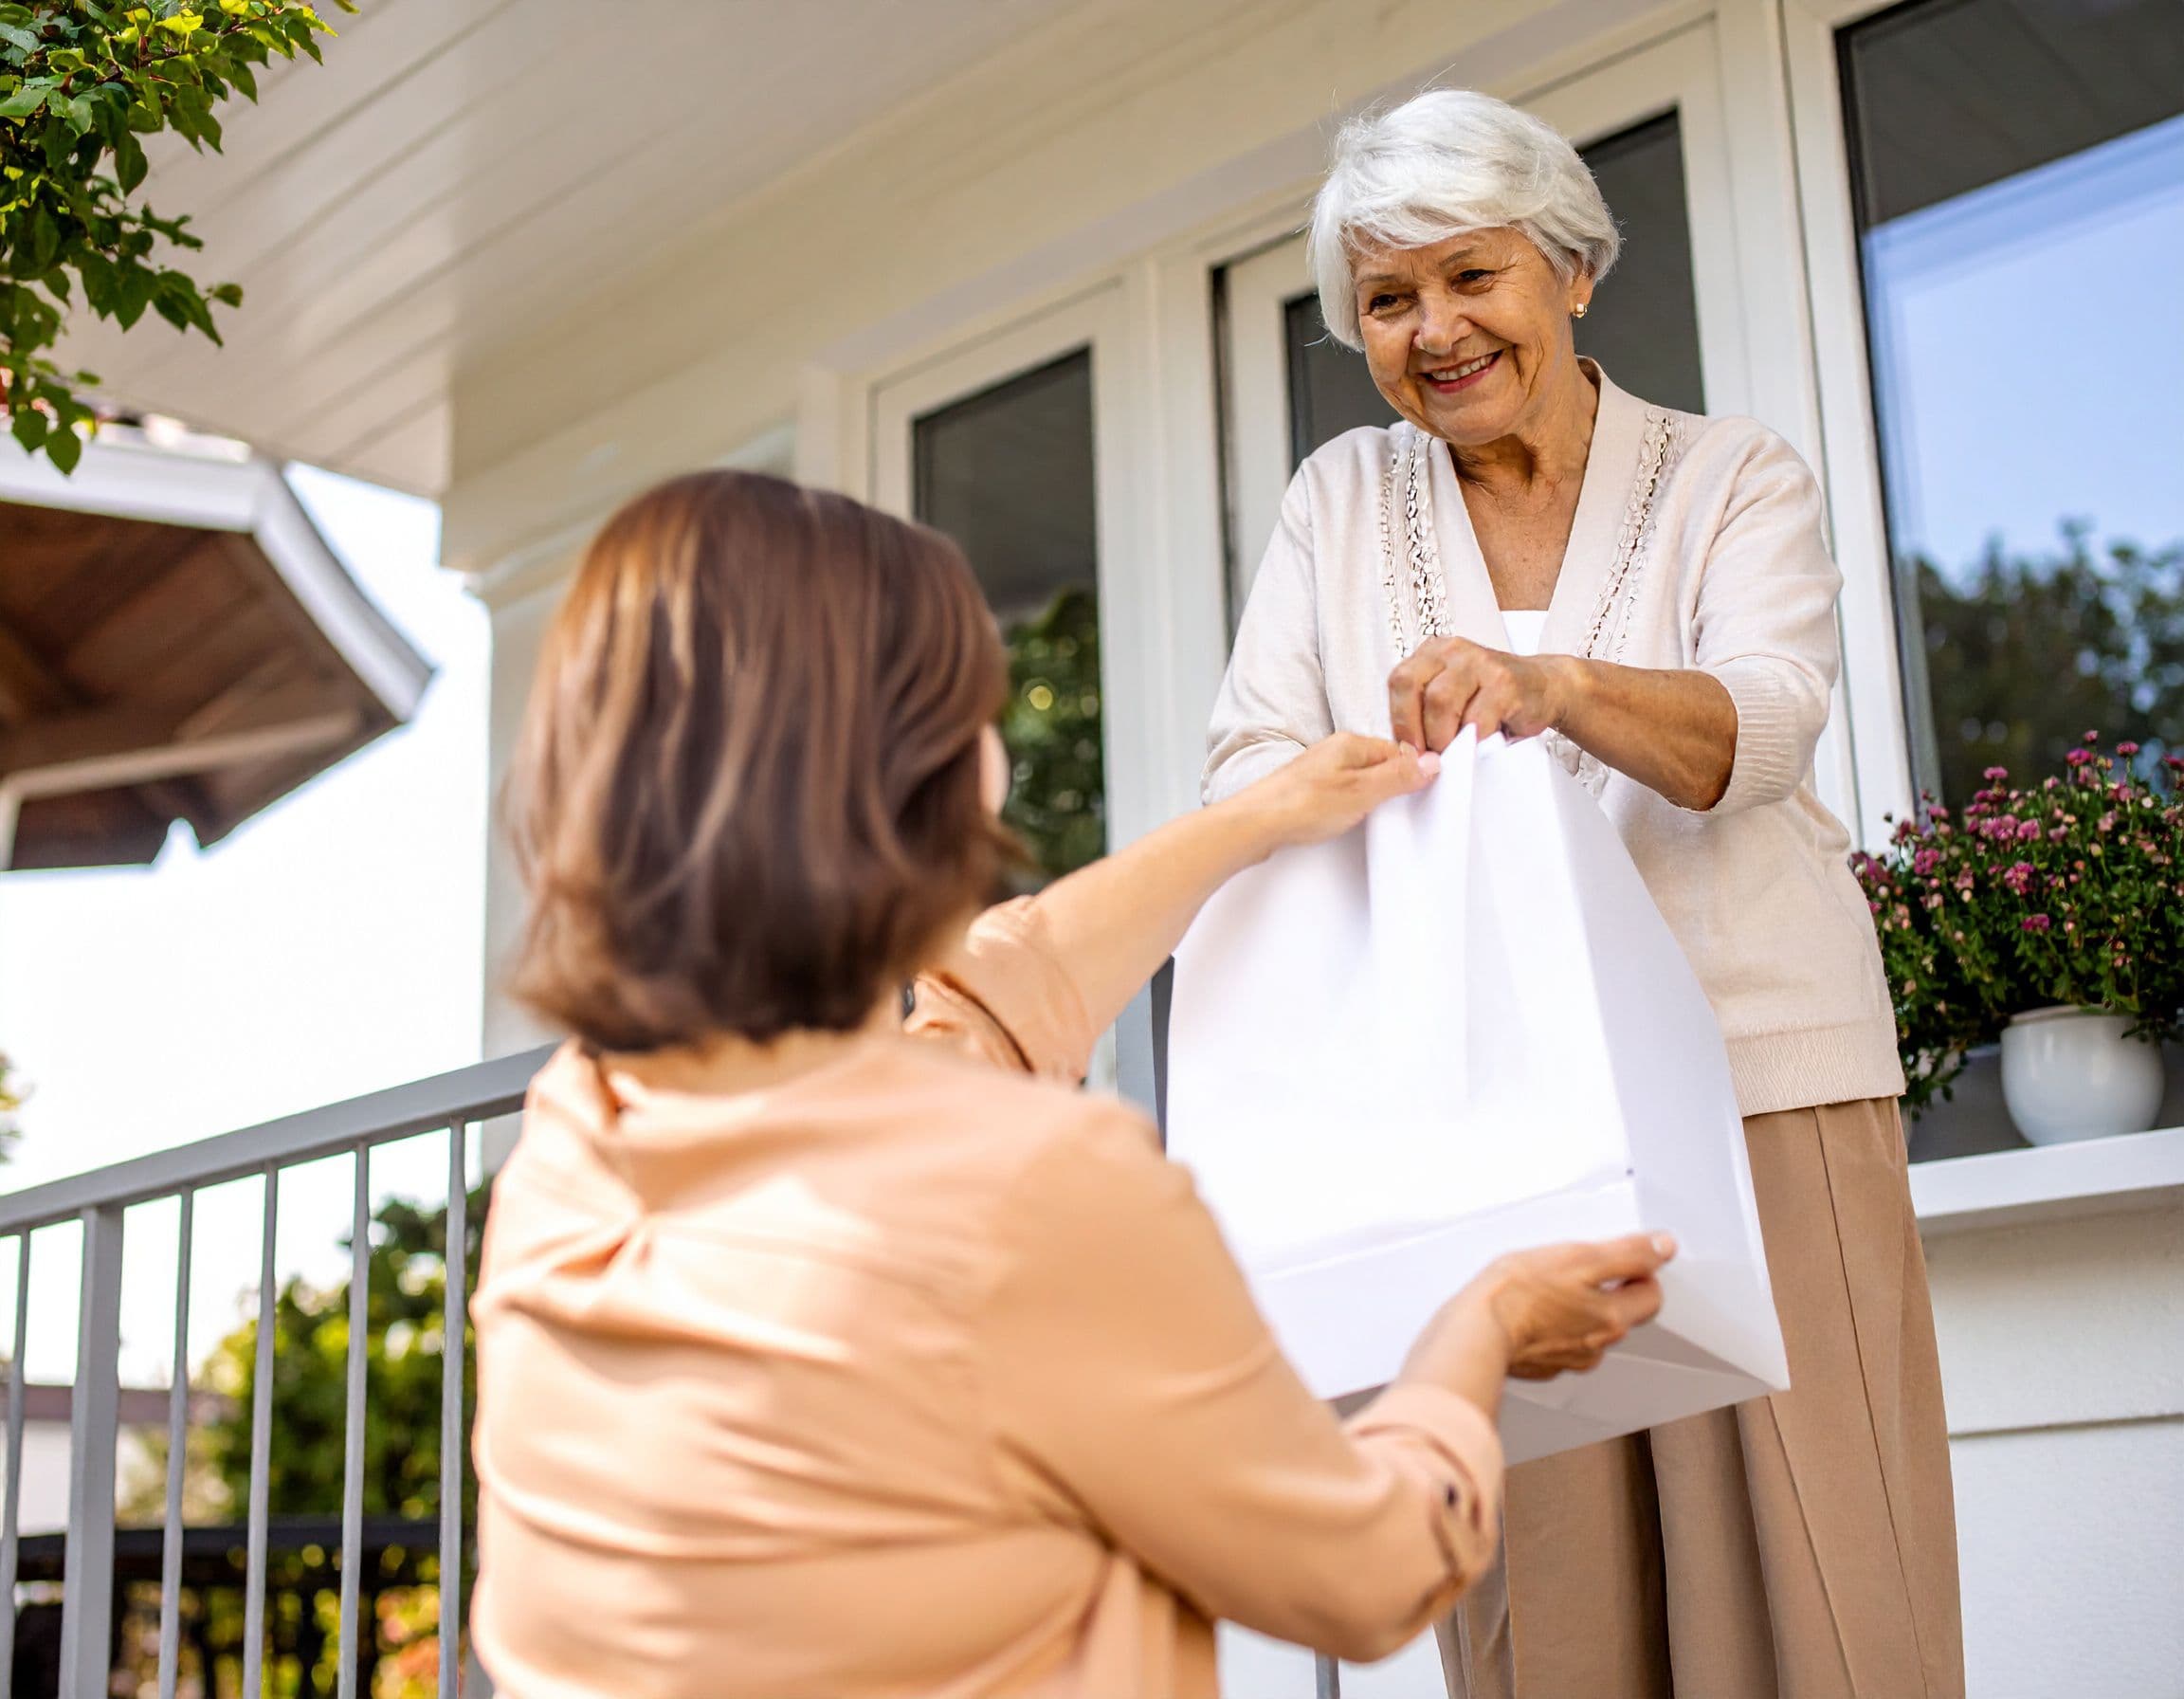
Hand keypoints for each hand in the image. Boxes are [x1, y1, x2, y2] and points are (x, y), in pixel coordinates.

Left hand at [1228, 732, 1438, 852]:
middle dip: (1393, 785)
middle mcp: (1335, 752)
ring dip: (1372, 798)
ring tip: (1372, 815)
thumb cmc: (1299, 804)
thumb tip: (1429, 764)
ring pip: (1362, 780)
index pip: (1398, 750)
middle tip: (1400, 807)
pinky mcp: (1311, 792)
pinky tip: (1349, 820)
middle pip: (1380, 765)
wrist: (1254, 824)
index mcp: (1350, 743)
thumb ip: (1397, 777)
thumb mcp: (1361, 792)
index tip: (1425, 789)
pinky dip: (1353, 806)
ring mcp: (1322, 772)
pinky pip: (1344, 794)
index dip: (1413, 771)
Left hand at [1387, 637, 1574, 753]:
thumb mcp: (1450, 697)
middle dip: (1415, 728)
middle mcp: (1453, 651)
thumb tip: (1404, 750)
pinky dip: (1472, 738)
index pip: (1399, 680)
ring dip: (1442, 735)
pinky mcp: (1504, 682)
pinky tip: (1479, 741)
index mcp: (1433, 653)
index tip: (1408, 747)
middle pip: (1413, 686)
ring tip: (1452, 749)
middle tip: (1427, 752)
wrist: (1543, 687)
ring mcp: (1479, 662)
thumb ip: (1424, 712)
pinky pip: (1476, 717)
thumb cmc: (1492, 698)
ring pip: (1441, 700)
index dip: (1399, 718)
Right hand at [1473, 1234, 1673, 1378]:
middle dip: (1607, 1290)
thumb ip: (1627, 1253)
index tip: (1620, 1256)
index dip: (1640, 1271)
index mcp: (1612, 1319)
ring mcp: (1567, 1359)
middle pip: (1620, 1314)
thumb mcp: (1579, 1257)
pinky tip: (1529, 1309)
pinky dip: (1549, 1325)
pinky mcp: (1538, 1363)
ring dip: (1576, 1309)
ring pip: (1587, 1329)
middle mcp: (1596, 1346)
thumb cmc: (1520, 1294)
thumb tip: (1662, 1247)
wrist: (1475, 1332)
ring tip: (1546, 1286)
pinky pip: (1556, 1341)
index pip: (1651, 1296)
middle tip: (1578, 1267)